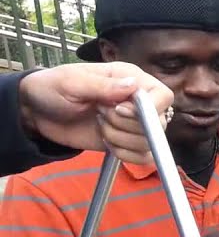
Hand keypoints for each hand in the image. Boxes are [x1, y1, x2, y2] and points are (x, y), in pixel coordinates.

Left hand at [17, 62, 173, 163]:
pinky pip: (143, 157)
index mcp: (130, 79)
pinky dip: (125, 154)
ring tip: (100, 125)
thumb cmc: (52, 88)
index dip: (150, 108)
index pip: (163, 95)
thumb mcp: (71, 81)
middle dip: (125, 124)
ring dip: (120, 138)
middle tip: (99, 113)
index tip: (120, 109)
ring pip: (149, 142)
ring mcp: (134, 124)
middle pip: (158, 123)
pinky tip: (107, 143)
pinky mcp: (127, 143)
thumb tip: (133, 86)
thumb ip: (103, 86)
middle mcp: (138, 101)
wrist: (37, 113)